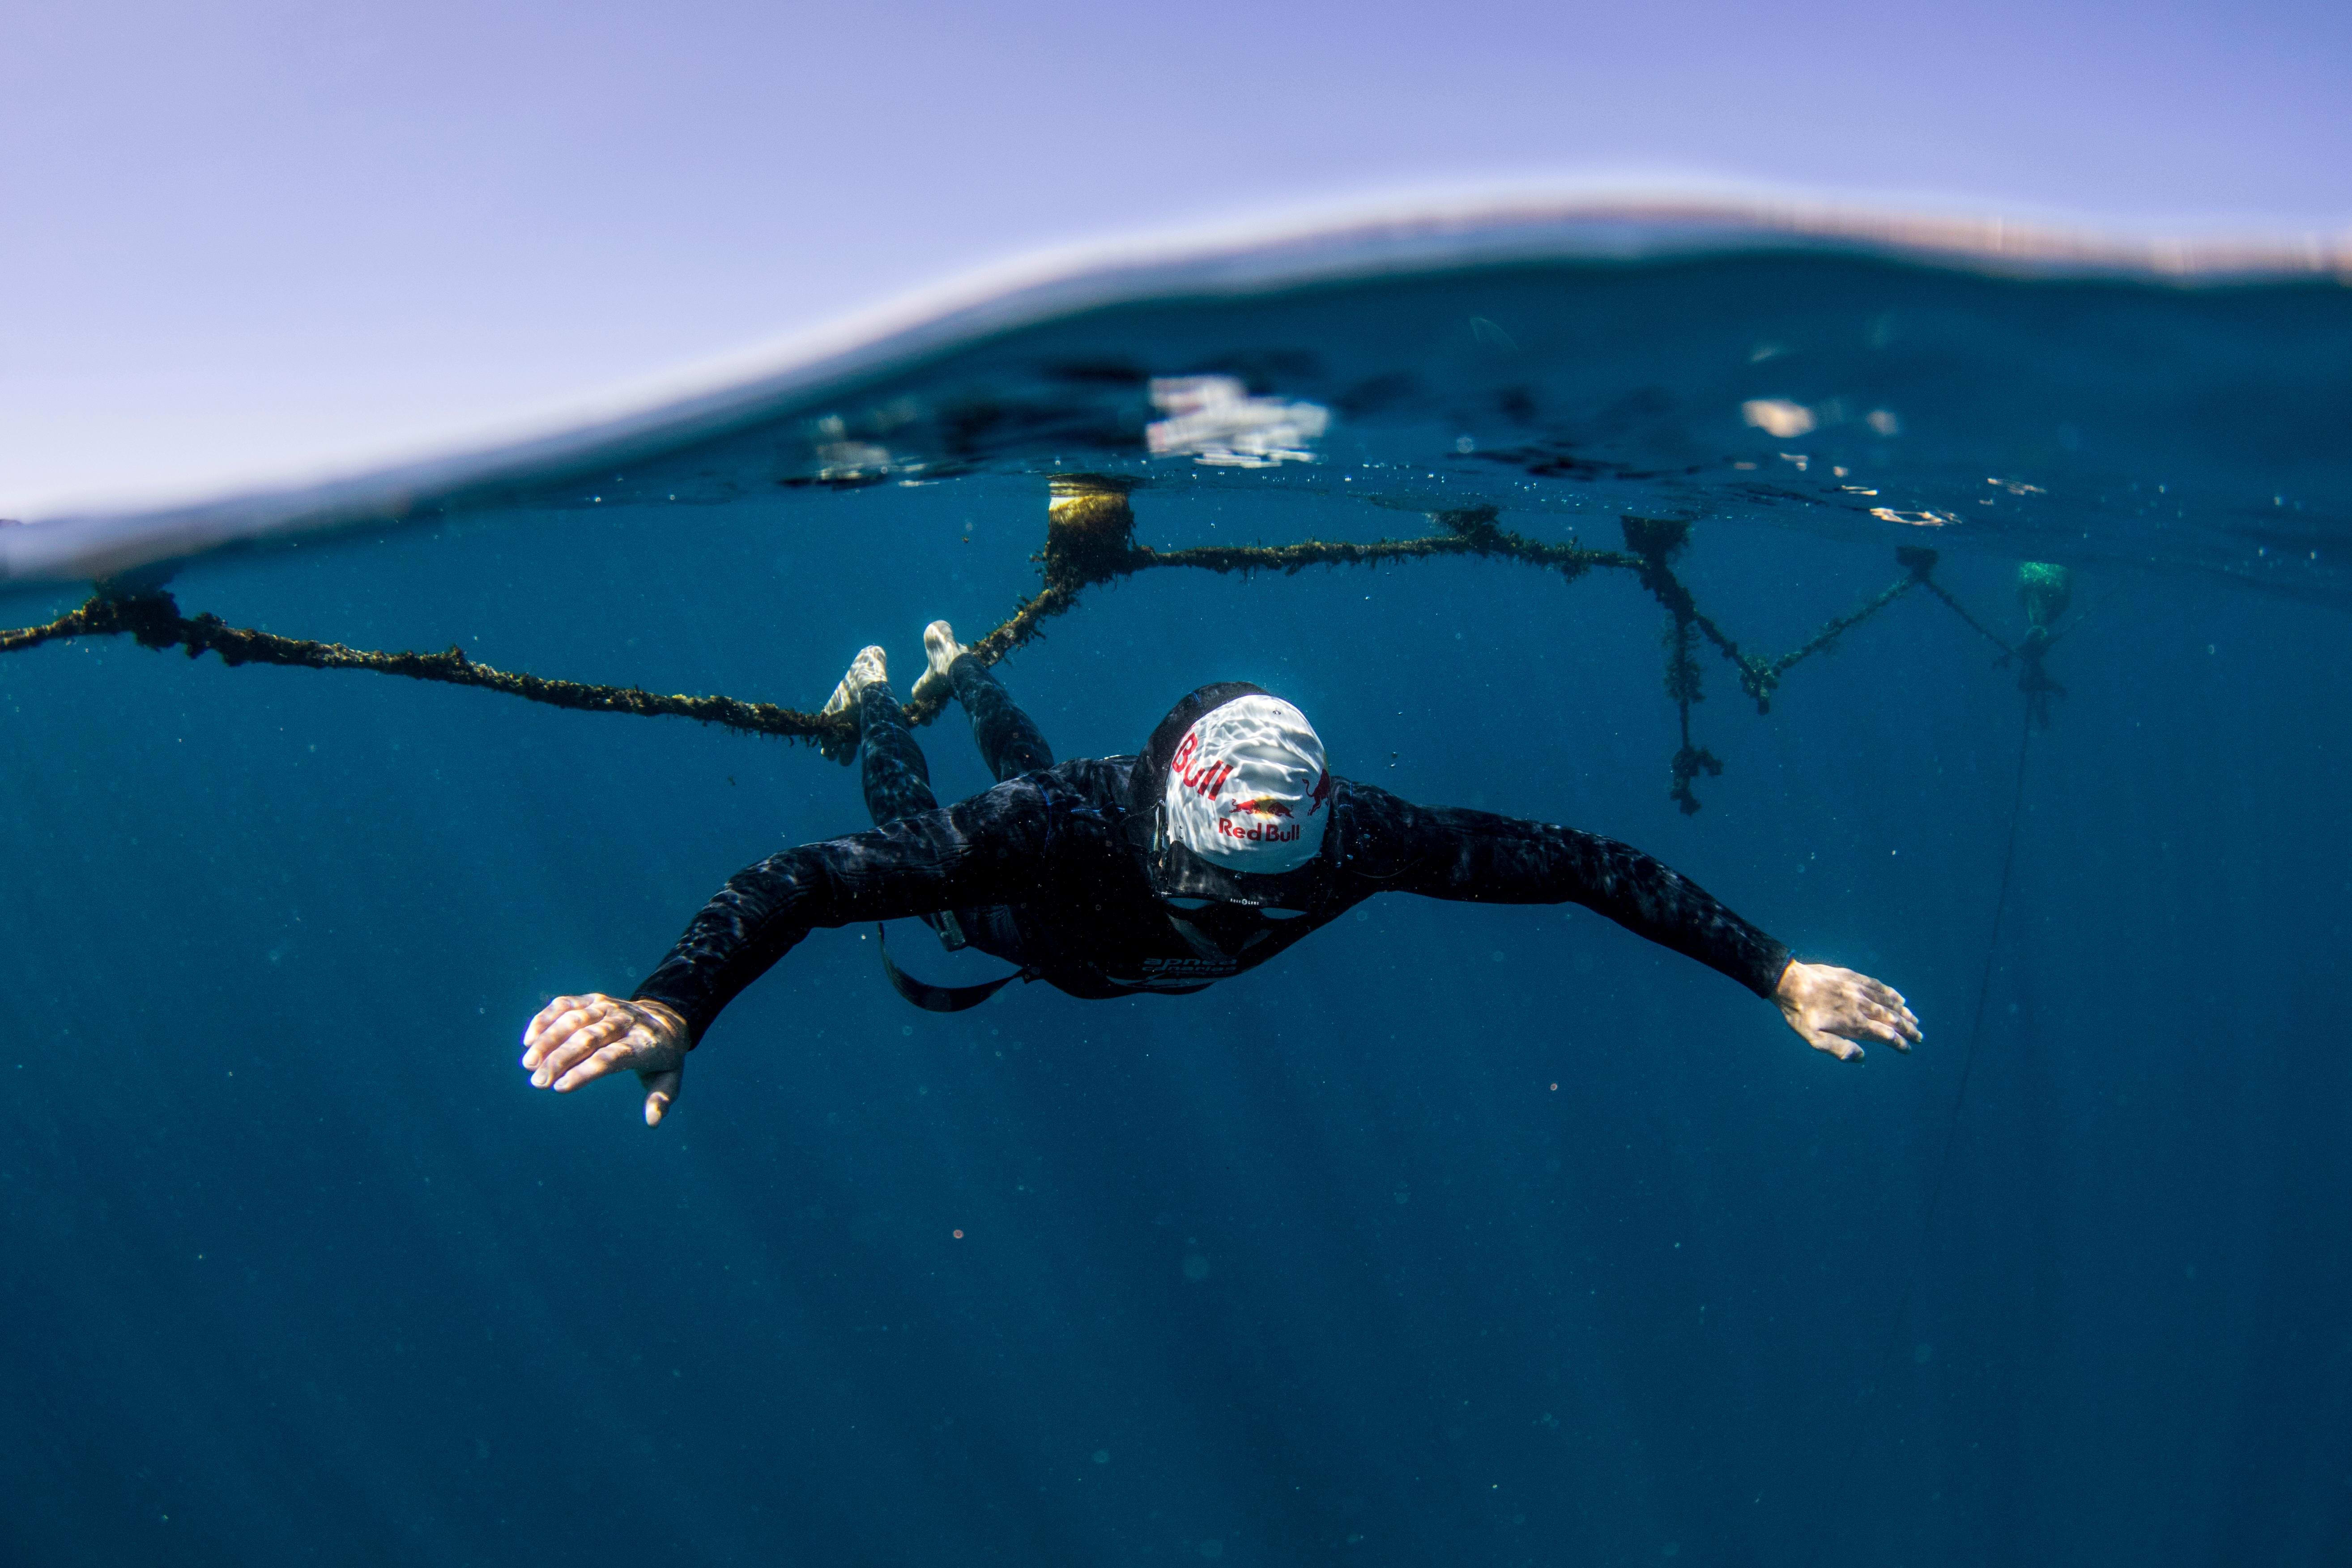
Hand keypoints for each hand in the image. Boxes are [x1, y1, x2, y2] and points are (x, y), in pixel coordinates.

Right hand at [521, 993, 689, 1124]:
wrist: (667, 1015)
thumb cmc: (663, 1055)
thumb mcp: (671, 1078)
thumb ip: (661, 1099)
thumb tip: (653, 1123)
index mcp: (643, 1044)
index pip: (611, 1057)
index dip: (585, 1071)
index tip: (560, 1087)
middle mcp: (624, 1021)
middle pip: (588, 1038)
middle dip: (560, 1059)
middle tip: (537, 1081)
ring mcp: (607, 1007)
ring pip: (573, 1018)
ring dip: (547, 1039)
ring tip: (528, 1063)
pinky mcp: (593, 999)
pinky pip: (566, 1004)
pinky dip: (545, 1019)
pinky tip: (528, 1040)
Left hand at [1774, 961, 1920, 1062]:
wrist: (1789, 983)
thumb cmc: (1800, 1014)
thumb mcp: (1813, 1039)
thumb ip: (1838, 1049)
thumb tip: (1861, 1057)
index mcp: (1854, 1023)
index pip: (1885, 1035)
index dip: (1899, 1044)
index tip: (1908, 1050)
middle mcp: (1861, 1006)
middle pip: (1892, 1019)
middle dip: (1908, 1029)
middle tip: (1920, 1037)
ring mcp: (1858, 990)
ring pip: (1888, 1002)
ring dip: (1903, 1013)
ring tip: (1915, 1020)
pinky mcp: (1853, 978)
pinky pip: (1878, 986)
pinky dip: (1891, 994)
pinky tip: (1899, 998)